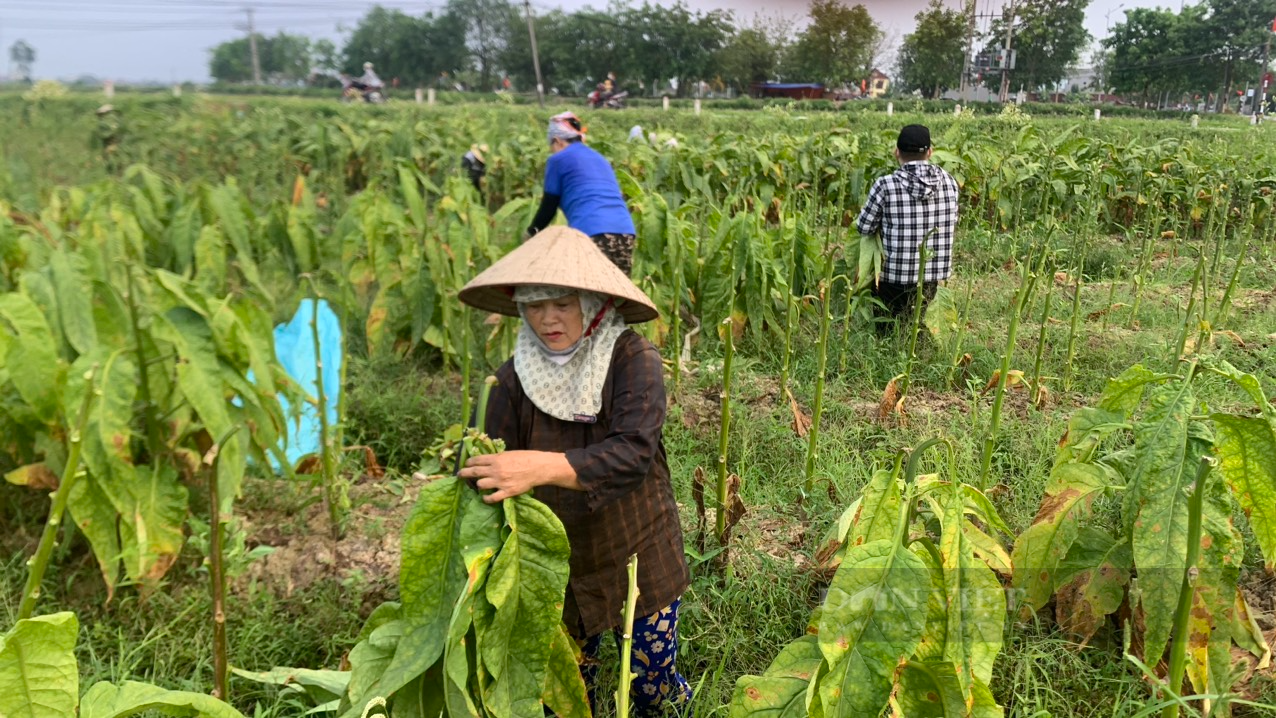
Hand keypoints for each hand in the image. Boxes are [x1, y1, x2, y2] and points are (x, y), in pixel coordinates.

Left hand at [458, 451, 577, 502]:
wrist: (538, 468)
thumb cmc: (526, 458)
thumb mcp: (509, 453)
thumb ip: (497, 458)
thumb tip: (487, 460)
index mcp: (496, 459)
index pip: (476, 460)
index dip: (468, 463)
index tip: (466, 464)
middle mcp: (495, 470)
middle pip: (474, 473)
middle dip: (464, 473)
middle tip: (460, 475)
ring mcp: (500, 482)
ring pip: (480, 485)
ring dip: (478, 485)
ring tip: (479, 485)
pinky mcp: (506, 492)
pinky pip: (492, 498)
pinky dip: (486, 498)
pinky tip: (485, 497)